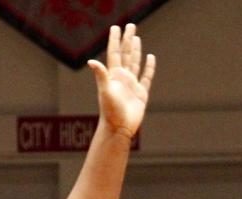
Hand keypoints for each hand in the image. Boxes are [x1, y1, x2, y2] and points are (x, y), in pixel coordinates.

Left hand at [88, 24, 155, 138]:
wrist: (119, 129)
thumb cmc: (110, 112)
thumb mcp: (105, 92)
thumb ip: (100, 75)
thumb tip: (91, 61)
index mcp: (113, 76)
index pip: (115, 53)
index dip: (115, 40)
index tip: (116, 27)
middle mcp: (122, 78)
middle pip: (126, 54)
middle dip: (128, 40)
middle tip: (130, 26)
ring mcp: (131, 85)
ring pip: (134, 63)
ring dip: (136, 50)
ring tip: (136, 38)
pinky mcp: (141, 93)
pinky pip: (146, 77)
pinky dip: (149, 67)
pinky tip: (150, 58)